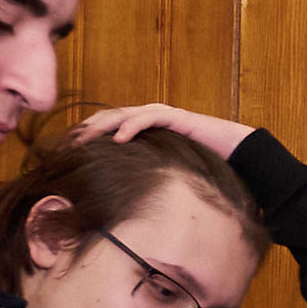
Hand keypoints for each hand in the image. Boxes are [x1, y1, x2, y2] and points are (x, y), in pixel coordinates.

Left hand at [71, 103, 254, 161]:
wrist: (239, 153)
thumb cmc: (205, 164)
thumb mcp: (167, 170)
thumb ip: (147, 172)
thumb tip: (124, 193)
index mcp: (144, 127)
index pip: (107, 127)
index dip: (87, 136)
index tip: (68, 152)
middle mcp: (148, 116)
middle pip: (107, 118)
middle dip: (86, 130)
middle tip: (67, 146)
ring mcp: (161, 114)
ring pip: (122, 114)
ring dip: (101, 127)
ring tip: (84, 141)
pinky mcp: (175, 117)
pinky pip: (148, 118)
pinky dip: (131, 127)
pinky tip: (119, 140)